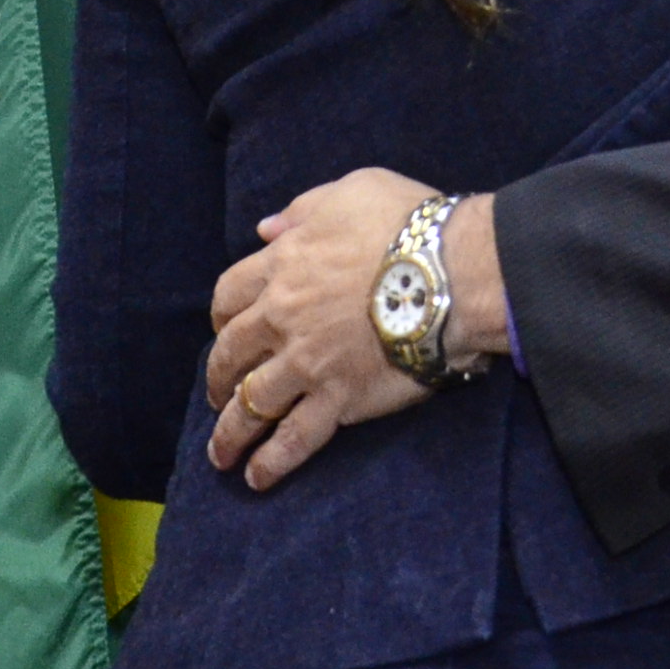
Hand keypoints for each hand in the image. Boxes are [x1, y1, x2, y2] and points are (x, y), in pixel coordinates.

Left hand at [205, 174, 506, 490]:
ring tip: (220, 455)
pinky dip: (272, 461)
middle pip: (231, 353)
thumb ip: (302, 211)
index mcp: (282, 266)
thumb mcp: (349, 190)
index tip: (225, 330)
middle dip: (218, 377)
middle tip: (218, 393)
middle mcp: (282, 318)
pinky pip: (295, 437)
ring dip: (230, 432)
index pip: (230, 295)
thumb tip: (266, 229)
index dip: (223, 316)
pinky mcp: (338, 398)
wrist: (451, 271)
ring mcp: (306, 362)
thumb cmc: (408, 223)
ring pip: (251, 403)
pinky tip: (256, 478)